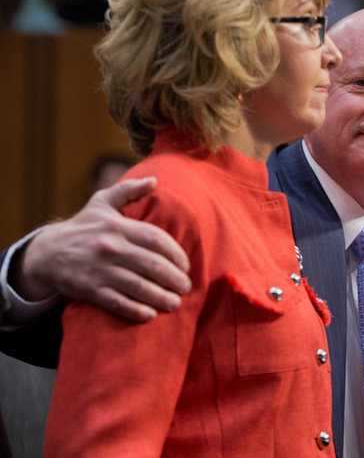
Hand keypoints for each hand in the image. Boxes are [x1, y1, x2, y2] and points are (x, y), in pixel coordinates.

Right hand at [16, 177, 190, 321]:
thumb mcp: (102, 203)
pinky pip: (118, 302)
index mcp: (118, 227)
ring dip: (160, 297)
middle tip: (185, 287)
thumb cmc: (83, 227)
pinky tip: (150, 314)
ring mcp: (100, 270)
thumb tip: (154, 180)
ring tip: (175, 302)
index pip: (156, 240)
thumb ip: (129, 190)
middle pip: (152, 265)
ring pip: (138, 286)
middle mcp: (110, 247)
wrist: (46, 253)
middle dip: (174, 278)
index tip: (186, 265)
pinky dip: (136, 310)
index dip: (176, 254)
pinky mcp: (90, 290)